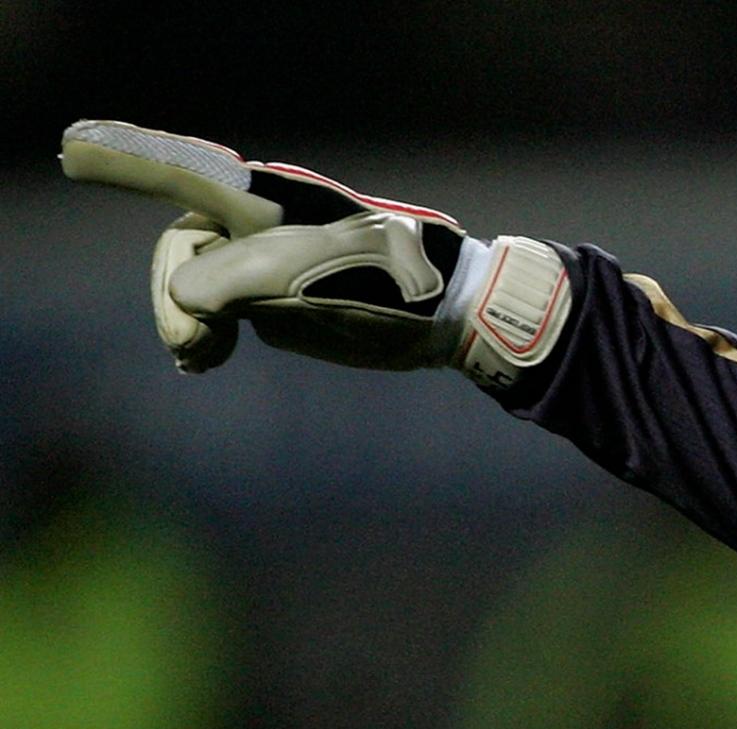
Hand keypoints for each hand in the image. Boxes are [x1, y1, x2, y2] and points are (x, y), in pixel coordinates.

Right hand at [60, 120, 565, 384]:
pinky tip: (204, 359)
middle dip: (171, 295)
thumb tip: (185, 298)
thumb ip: (233, 281)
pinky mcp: (274, 295)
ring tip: (206, 358)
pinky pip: (214, 308)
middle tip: (197, 348)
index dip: (128, 161)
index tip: (75, 150)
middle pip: (178, 246)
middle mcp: (257, 219)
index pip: (185, 172)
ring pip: (189, 282)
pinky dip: (201, 333)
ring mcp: (263, 257)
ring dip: (185, 321)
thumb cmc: (391, 284)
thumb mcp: (309, 278)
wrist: (450, 314)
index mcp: (265, 199)